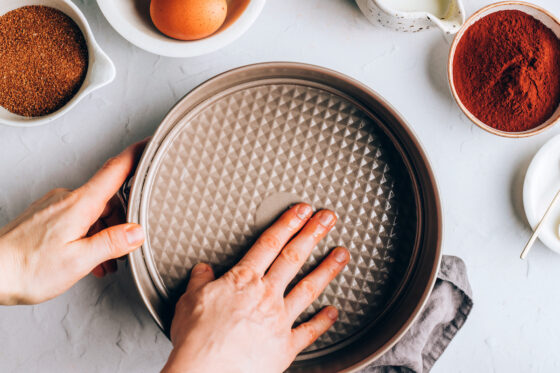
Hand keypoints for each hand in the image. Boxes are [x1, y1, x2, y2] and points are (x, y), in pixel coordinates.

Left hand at [0, 140, 146, 304]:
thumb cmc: (25, 268)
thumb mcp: (78, 260)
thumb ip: (112, 243)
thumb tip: (137, 231)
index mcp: (80, 204)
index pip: (116, 169)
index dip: (137, 154)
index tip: (151, 144)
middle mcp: (67, 199)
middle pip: (109, 197)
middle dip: (122, 221)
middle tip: (124, 248)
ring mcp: (54, 206)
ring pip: (93, 211)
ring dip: (103, 233)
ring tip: (100, 261)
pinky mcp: (45, 216)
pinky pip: (77, 218)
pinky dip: (87, 234)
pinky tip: (84, 256)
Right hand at [163, 204, 349, 372]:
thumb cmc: (198, 342)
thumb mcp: (188, 301)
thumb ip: (200, 281)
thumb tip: (203, 270)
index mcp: (243, 281)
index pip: (270, 243)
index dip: (288, 222)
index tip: (301, 211)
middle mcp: (266, 296)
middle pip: (294, 257)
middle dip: (313, 234)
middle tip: (328, 219)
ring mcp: (279, 319)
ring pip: (309, 288)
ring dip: (327, 269)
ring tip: (342, 255)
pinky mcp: (286, 346)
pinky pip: (309, 331)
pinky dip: (323, 321)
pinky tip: (333, 312)